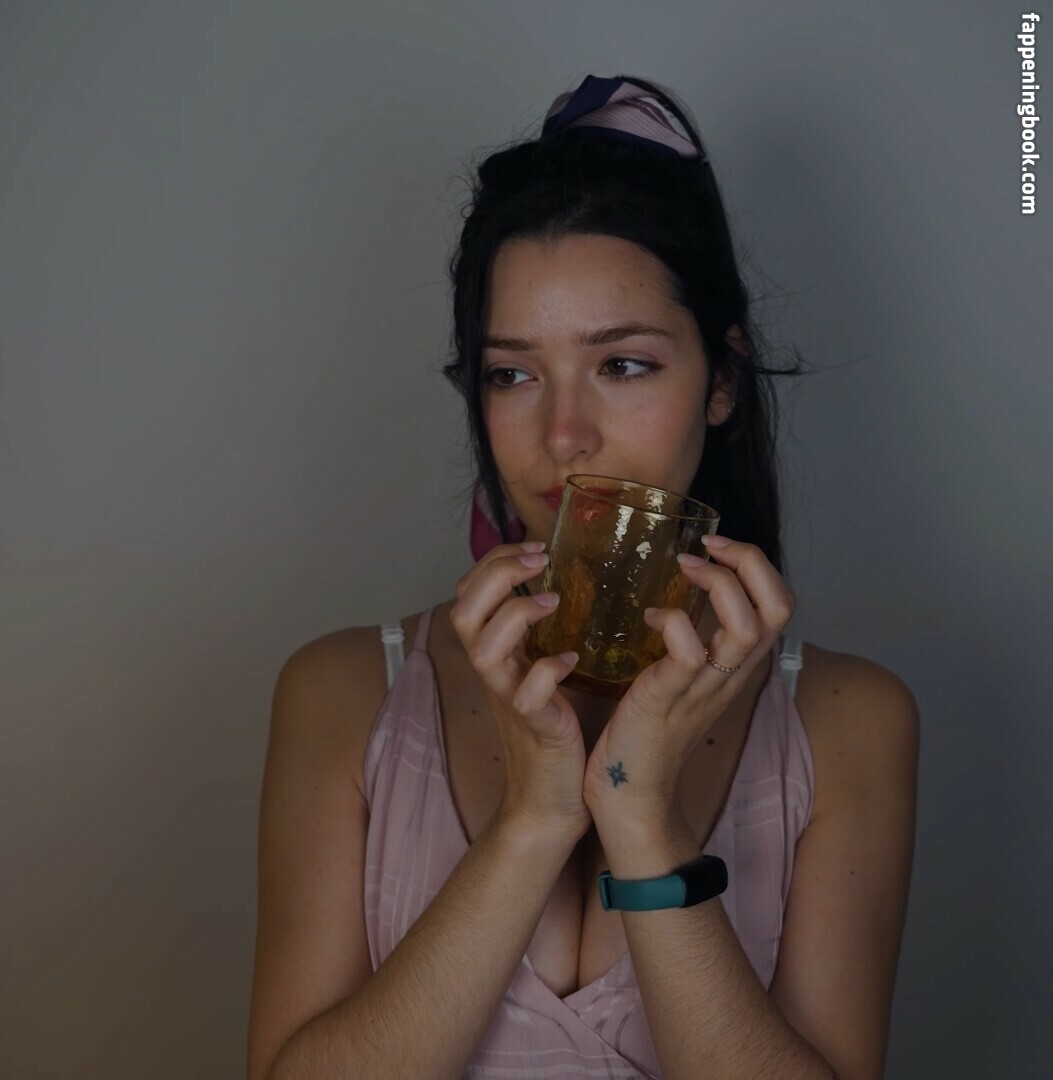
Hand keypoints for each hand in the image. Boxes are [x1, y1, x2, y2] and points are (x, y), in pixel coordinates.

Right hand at [450, 541, 590, 843]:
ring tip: (554, 602)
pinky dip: (548, 670)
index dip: (493, 560)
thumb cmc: (554, 734)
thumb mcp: (539, 672)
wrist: (551, 804)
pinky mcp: (535, 727)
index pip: (469, 592)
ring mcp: (509, 700)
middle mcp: (494, 673)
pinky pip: (527, 695)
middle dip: (496, 574)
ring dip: (515, 615)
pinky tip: (573, 661)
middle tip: (539, 558)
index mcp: (498, 654)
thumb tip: (560, 586)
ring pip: (482, 649)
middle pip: (462, 611)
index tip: (536, 545)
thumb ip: (538, 637)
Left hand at [582, 536, 795, 826]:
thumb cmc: (649, 733)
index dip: (757, 564)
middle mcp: (732, 674)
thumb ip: (694, 643)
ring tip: (682, 573)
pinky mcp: (668, 698)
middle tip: (706, 550)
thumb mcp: (684, 680)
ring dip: (717, 585)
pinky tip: (648, 618)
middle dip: (750, 561)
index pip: (780, 604)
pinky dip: (671, 620)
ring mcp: (704, 687)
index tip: (714, 548)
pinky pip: (690, 652)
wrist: (632, 795)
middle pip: (780, 607)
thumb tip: (679, 598)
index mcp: (737, 665)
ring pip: (746, 626)